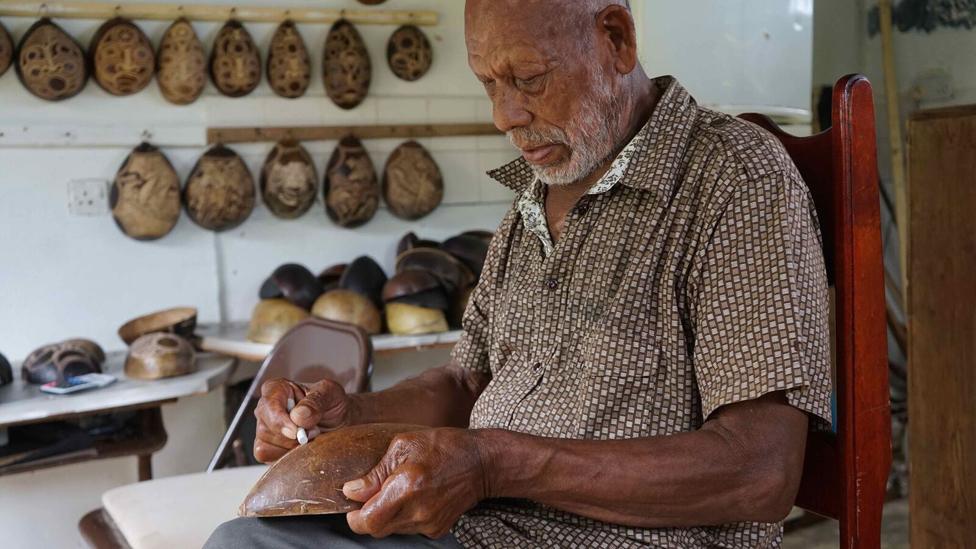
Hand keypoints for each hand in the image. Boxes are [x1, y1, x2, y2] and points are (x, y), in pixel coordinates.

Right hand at [253, 377, 352, 462]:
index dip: (280, 420)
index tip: (296, 431)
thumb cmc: (332, 403)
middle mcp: (265, 408)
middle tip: (314, 431)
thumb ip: (316, 401)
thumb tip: (298, 415)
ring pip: (265, 445)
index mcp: (277, 388)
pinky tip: (300, 447)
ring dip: (291, 447)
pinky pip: (267, 457)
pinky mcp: (266, 447)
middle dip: (291, 437)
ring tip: (310, 437)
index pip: (268, 404)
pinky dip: (286, 456)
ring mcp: (264, 428)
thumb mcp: (331, 394)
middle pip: (265, 428)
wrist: (338, 422)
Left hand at [342, 428, 488, 538]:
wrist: (481, 462)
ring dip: (387, 515)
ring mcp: (429, 523)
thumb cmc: (445, 447)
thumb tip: (352, 491)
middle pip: (377, 529)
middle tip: (373, 495)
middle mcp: (417, 511)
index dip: (355, 516)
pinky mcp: (437, 529)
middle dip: (369, 515)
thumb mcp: (404, 445)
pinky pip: (409, 528)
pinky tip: (415, 498)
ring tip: (400, 491)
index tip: (353, 505)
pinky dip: (405, 516)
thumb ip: (376, 472)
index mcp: (406, 487)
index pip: (368, 521)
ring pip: (392, 530)